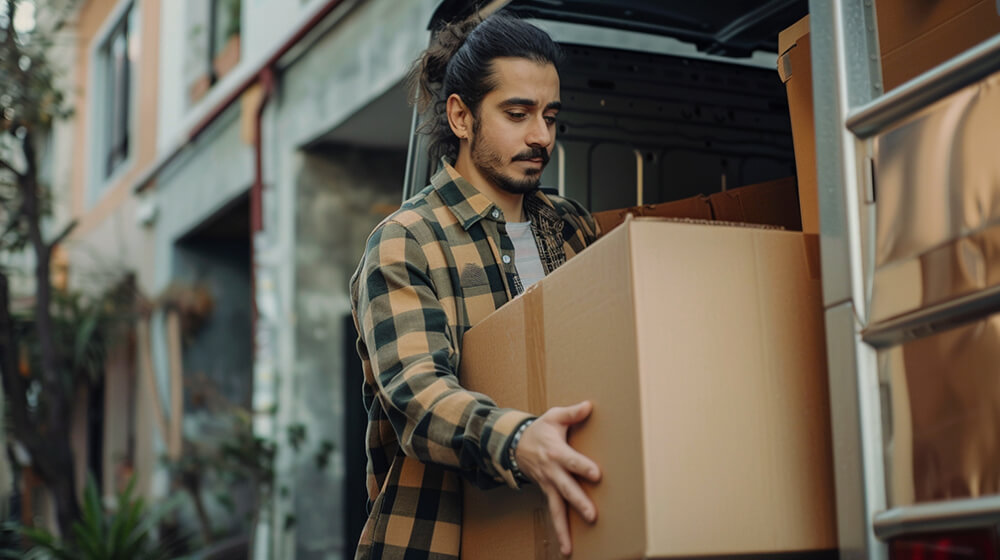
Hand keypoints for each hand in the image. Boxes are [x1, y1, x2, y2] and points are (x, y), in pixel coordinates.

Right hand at [515, 401, 601, 556]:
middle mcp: (552, 472)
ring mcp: (548, 485)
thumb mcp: (553, 417)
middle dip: (578, 502)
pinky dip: (559, 529)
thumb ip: (572, 413)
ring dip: (563, 529)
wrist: (513, 444)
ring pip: (555, 508)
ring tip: (569, 548)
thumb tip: (590, 406)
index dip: (583, 467)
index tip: (596, 475)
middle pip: (566, 489)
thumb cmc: (539, 430)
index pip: (571, 461)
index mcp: (556, 452)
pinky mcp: (546, 492)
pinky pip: (553, 512)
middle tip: (592, 516)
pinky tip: (566, 546)